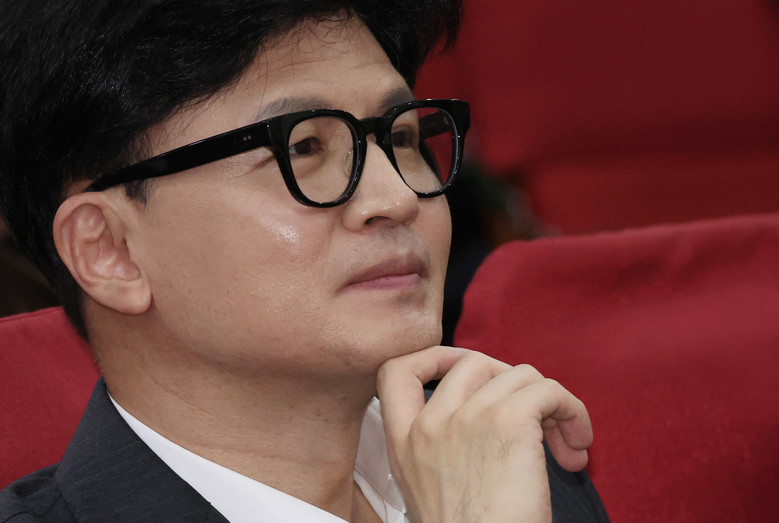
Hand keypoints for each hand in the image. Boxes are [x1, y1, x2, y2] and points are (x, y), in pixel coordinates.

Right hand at [377, 346, 591, 522]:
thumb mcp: (431, 488)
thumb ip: (441, 446)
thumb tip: (486, 414)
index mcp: (405, 441)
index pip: (396, 371)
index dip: (432, 359)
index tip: (465, 372)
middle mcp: (431, 423)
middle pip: (472, 362)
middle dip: (509, 381)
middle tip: (533, 420)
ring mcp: (468, 418)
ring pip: (520, 375)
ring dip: (550, 405)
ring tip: (562, 445)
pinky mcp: (510, 422)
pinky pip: (550, 390)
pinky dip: (572, 411)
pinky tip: (576, 446)